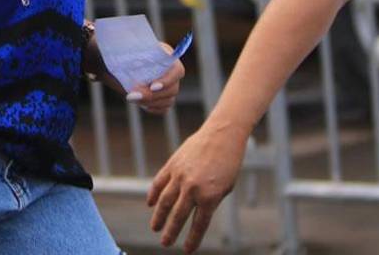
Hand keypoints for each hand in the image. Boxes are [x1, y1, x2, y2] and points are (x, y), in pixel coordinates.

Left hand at [86, 38, 183, 113]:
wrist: (112, 63)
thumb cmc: (118, 53)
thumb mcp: (123, 50)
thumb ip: (129, 55)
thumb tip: (130, 64)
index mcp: (165, 54)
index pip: (177, 70)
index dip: (168, 80)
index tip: (152, 87)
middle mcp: (170, 71)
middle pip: (173, 88)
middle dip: (153, 95)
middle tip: (132, 96)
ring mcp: (168, 85)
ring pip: (169, 100)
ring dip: (151, 102)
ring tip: (131, 97)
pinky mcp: (161, 97)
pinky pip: (164, 108)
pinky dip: (154, 108)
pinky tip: (142, 105)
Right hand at [147, 121, 247, 251]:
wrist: (222, 136)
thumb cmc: (228, 163)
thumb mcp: (225, 187)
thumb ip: (209, 201)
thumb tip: (194, 214)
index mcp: (210, 197)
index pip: (199, 225)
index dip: (192, 240)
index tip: (187, 250)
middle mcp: (193, 188)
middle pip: (178, 216)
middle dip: (171, 232)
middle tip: (165, 243)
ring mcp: (180, 176)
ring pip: (164, 201)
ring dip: (159, 217)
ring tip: (155, 228)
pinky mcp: (172, 165)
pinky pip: (159, 182)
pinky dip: (153, 194)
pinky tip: (150, 204)